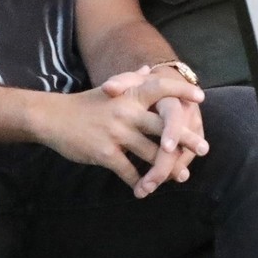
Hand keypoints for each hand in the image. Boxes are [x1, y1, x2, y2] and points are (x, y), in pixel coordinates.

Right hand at [40, 73, 205, 194]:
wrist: (52, 117)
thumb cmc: (86, 104)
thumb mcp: (109, 89)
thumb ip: (132, 80)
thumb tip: (150, 68)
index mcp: (130, 95)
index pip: (161, 88)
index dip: (182, 91)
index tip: (201, 98)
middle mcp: (126, 111)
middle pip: (165, 125)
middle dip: (187, 139)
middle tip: (205, 148)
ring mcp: (116, 133)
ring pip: (151, 154)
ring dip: (167, 169)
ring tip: (179, 177)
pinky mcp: (105, 153)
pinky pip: (129, 172)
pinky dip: (139, 183)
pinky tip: (145, 189)